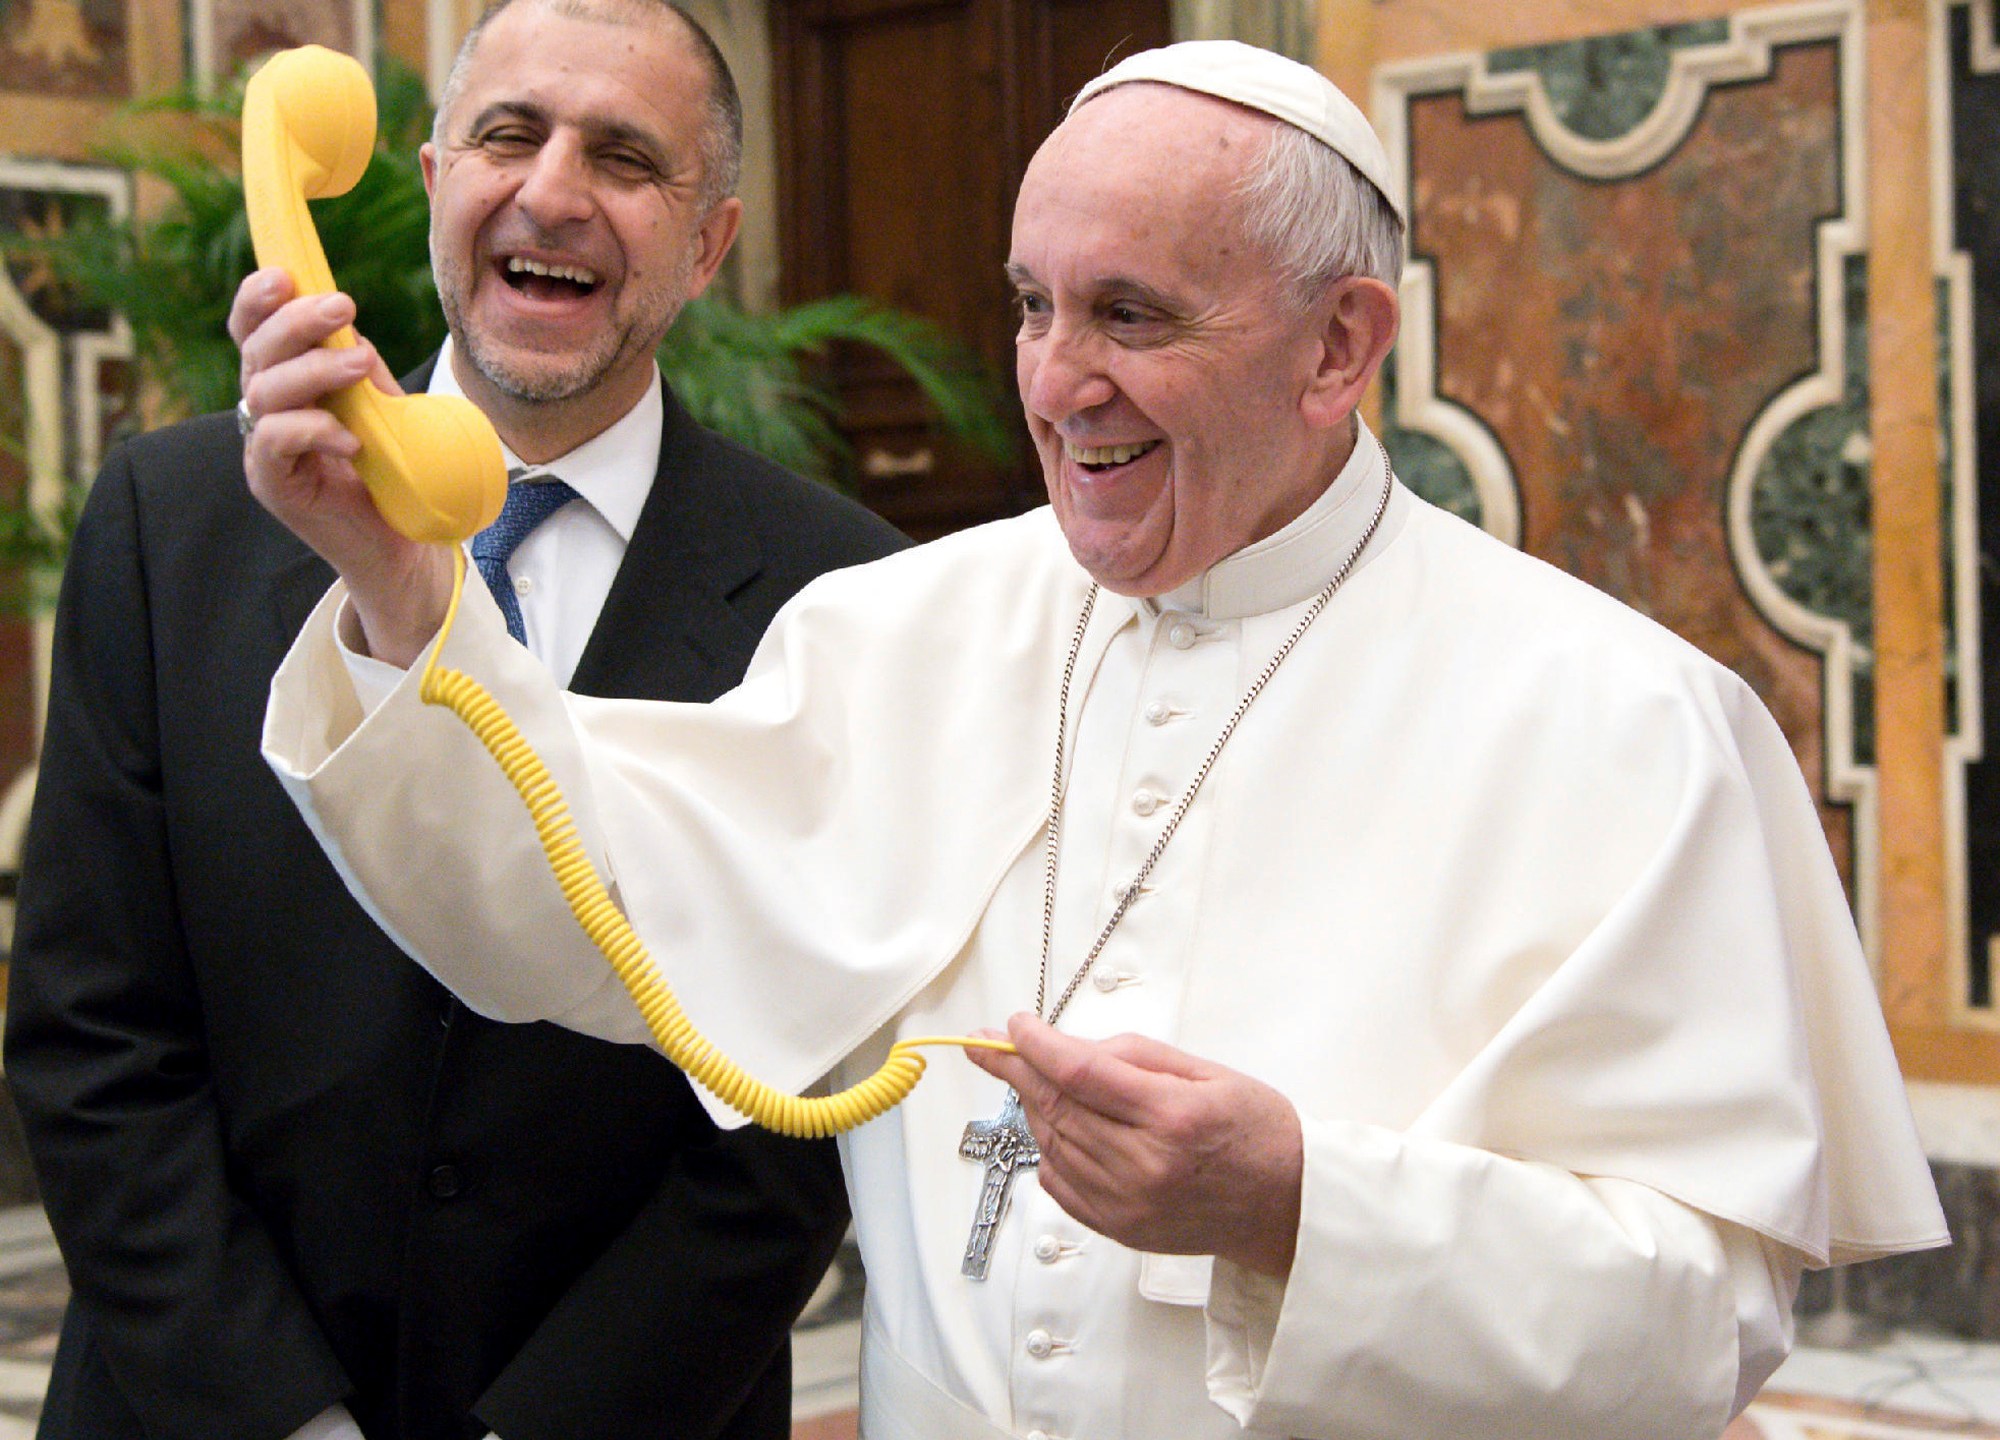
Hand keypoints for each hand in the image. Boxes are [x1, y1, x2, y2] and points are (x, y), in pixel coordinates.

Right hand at [231, 266, 453, 665]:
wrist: (405, 545)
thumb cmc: (393, 472)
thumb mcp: (380, 406)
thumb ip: (357, 367)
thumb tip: (348, 327)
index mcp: (286, 382)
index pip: (253, 331)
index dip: (257, 299)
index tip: (285, 274)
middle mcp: (265, 410)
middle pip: (256, 351)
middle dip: (295, 321)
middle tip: (344, 307)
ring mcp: (265, 449)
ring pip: (263, 391)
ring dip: (313, 370)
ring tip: (362, 367)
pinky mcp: (274, 486)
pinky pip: (272, 441)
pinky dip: (311, 429)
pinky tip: (349, 437)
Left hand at [966, 1014, 1303, 1276]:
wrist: (1287, 1205)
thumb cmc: (1256, 1132)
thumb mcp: (1206, 1071)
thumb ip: (1133, 1056)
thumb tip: (1069, 1047)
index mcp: (1172, 1115)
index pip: (1079, 1074)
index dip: (1036, 1046)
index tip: (1013, 1027)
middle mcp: (1145, 1164)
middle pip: (1056, 1108)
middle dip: (1015, 1070)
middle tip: (986, 1045)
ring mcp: (1129, 1202)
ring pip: (1052, 1143)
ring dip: (1035, 1108)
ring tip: (1038, 1081)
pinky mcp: (1120, 1228)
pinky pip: (1059, 1182)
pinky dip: (1049, 1149)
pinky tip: (1060, 1128)